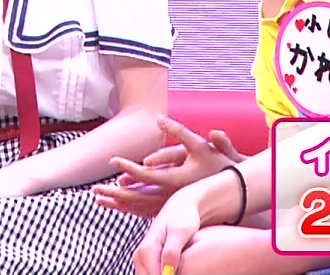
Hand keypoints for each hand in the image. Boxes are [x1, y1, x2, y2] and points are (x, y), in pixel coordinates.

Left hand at [95, 120, 243, 217]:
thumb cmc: (218, 164)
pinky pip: (146, 211)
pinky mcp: (172, 209)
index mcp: (174, 179)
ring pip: (139, 207)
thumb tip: (160, 118)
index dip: (128, 167)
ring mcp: (171, 205)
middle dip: (113, 194)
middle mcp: (170, 195)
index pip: (145, 174)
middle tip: (93, 191)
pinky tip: (118, 207)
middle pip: (136, 197)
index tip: (112, 160)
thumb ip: (180, 132)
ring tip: (98, 200)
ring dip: (118, 204)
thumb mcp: (200, 145)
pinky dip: (130, 209)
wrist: (236, 191)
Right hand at [133, 185, 204, 274]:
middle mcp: (139, 255)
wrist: (181, 207)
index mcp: (147, 248)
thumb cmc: (184, 217)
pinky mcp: (146, 260)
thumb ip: (172, 252)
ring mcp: (141, 258)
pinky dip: (162, 273)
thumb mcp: (180, 233)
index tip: (181, 273)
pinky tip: (175, 269)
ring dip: (163, 274)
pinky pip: (151, 274)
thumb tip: (166, 273)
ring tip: (179, 267)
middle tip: (180, 268)